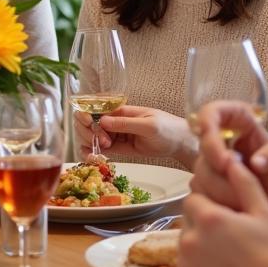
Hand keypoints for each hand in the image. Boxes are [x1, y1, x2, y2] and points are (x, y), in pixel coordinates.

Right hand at [75, 106, 196, 166]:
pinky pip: (101, 148)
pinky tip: (93, 157)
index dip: (87, 116)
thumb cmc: (168, 128)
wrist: (180, 143)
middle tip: (104, 142)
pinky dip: (92, 152)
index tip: (90, 126)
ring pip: (92, 136)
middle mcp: (114, 121)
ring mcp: (115, 134)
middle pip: (89, 123)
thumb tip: (102, 121)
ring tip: (101, 151)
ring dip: (89, 142)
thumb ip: (125, 123)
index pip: (95, 109)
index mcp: (120, 110)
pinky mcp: (119, 148)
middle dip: (89, 132)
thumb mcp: (148, 125)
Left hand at [175, 158, 267, 266]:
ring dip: (198, 255)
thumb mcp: (264, 211)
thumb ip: (244, 182)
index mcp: (207, 218)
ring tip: (227, 265)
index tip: (225, 222)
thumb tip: (231, 160)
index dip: (209, 210)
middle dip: (201, 230)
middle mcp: (190, 242)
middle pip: (186, 226)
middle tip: (227, 244)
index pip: (193, 202)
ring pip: (184, 254)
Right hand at [191, 101, 267, 209]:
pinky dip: (216, 202)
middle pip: (203, 148)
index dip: (210, 133)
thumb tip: (256, 163)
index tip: (223, 161)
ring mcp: (208, 159)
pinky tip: (235, 206)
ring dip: (221, 191)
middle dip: (220, 172)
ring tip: (245, 200)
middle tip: (241, 187)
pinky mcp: (203, 180)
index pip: (210, 113)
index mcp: (235, 119)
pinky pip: (200, 191)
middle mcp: (217, 137)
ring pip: (201, 173)